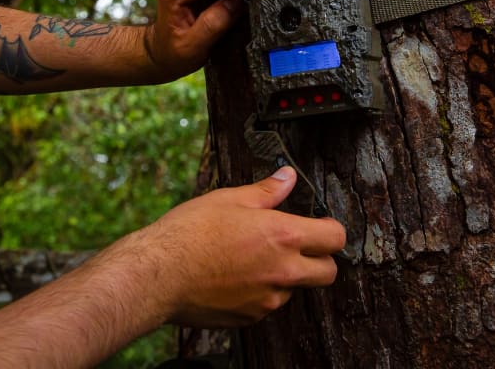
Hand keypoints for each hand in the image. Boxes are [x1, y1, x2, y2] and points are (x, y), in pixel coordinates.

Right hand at [134, 167, 346, 327]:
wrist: (159, 275)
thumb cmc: (190, 234)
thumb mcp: (229, 199)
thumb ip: (267, 191)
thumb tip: (287, 177)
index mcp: (282, 236)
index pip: (334, 237)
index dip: (330, 229)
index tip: (319, 225)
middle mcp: (282, 271)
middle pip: (328, 272)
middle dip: (320, 259)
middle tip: (298, 246)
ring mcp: (268, 299)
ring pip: (296, 289)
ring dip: (286, 276)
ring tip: (252, 259)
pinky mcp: (251, 317)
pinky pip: (269, 304)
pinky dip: (261, 292)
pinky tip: (236, 276)